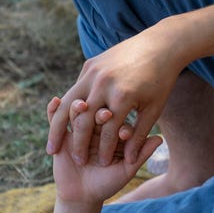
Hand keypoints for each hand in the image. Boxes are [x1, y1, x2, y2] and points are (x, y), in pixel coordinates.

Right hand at [46, 25, 186, 165]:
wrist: (160, 46)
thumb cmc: (161, 82)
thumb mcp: (154, 110)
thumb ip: (140, 135)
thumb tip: (130, 160)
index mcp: (123, 98)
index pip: (108, 132)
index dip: (104, 151)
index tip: (101, 166)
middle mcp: (105, 84)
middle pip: (85, 121)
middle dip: (78, 144)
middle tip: (76, 162)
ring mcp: (94, 73)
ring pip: (69, 106)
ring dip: (57, 129)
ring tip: (52, 149)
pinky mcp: (89, 65)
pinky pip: (72, 91)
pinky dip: (62, 108)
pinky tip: (57, 125)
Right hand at [47, 97, 161, 204]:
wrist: (82, 195)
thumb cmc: (108, 183)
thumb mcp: (126, 170)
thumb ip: (141, 154)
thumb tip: (159, 138)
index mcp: (113, 130)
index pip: (119, 122)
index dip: (122, 126)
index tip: (125, 132)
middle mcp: (97, 125)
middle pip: (97, 112)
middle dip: (101, 114)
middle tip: (106, 115)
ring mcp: (79, 127)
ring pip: (77, 112)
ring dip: (78, 107)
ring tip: (82, 106)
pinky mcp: (61, 133)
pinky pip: (55, 119)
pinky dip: (53, 110)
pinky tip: (54, 101)